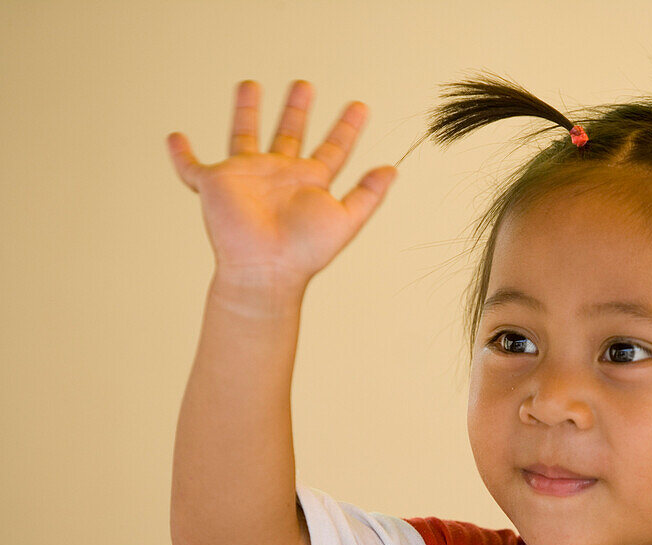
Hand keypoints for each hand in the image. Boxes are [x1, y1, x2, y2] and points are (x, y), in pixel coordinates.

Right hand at [166, 79, 396, 288]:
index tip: (359, 106)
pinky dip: (181, 154)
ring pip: (244, 135)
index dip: (346, 128)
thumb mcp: (346, 219)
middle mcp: (279, 175)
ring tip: (250, 85)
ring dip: (246, 112)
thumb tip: (393, 169)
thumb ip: (369, 194)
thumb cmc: (304, 252)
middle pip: (290, 134)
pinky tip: (175, 137)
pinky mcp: (215, 183)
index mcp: (310, 182)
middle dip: (297, 110)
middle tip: (304, 85)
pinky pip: (192, 167)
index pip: (332, 148)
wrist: (266, 269)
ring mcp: (246, 177)